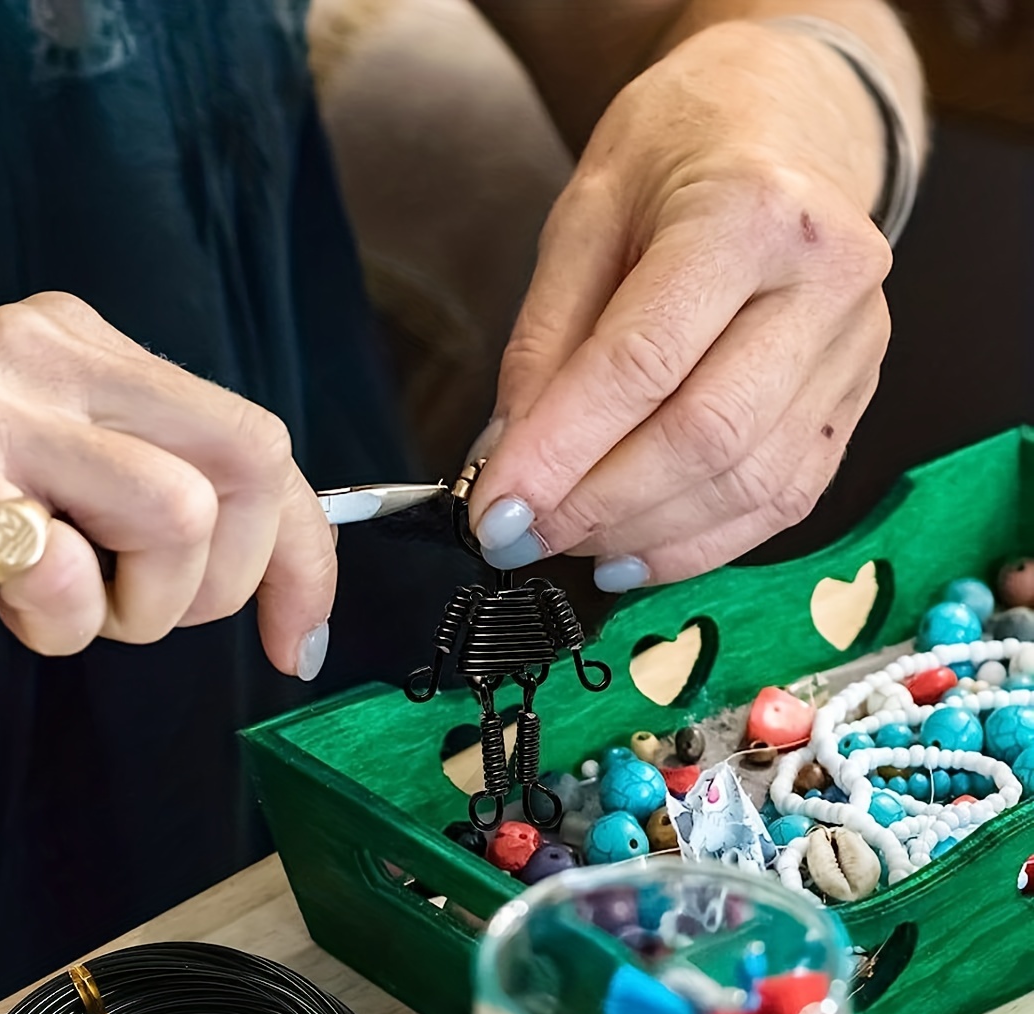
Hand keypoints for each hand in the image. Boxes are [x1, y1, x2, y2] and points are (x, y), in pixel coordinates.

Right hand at [0, 293, 334, 709]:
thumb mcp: (43, 508)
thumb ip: (137, 504)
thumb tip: (271, 556)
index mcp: (83, 351)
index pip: (255, 441)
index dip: (303, 555)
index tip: (295, 641)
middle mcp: (43, 348)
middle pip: (248, 462)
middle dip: (219, 585)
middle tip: (127, 616)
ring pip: (177, 512)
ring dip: (134, 608)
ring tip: (49, 610)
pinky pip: (63, 563)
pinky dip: (52, 622)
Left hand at [469, 20, 895, 589]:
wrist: (785, 125)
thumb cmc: (674, 163)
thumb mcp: (582, 220)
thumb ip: (544, 345)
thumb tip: (505, 463)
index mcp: (750, 214)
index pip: (641, 364)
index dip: (559, 453)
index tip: (492, 511)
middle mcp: (825, 282)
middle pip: (704, 436)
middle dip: (595, 506)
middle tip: (518, 537)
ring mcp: (855, 347)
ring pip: (748, 483)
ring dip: (641, 535)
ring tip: (564, 543)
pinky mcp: (854, 399)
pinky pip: (781, 501)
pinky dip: (697, 546)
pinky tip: (627, 554)